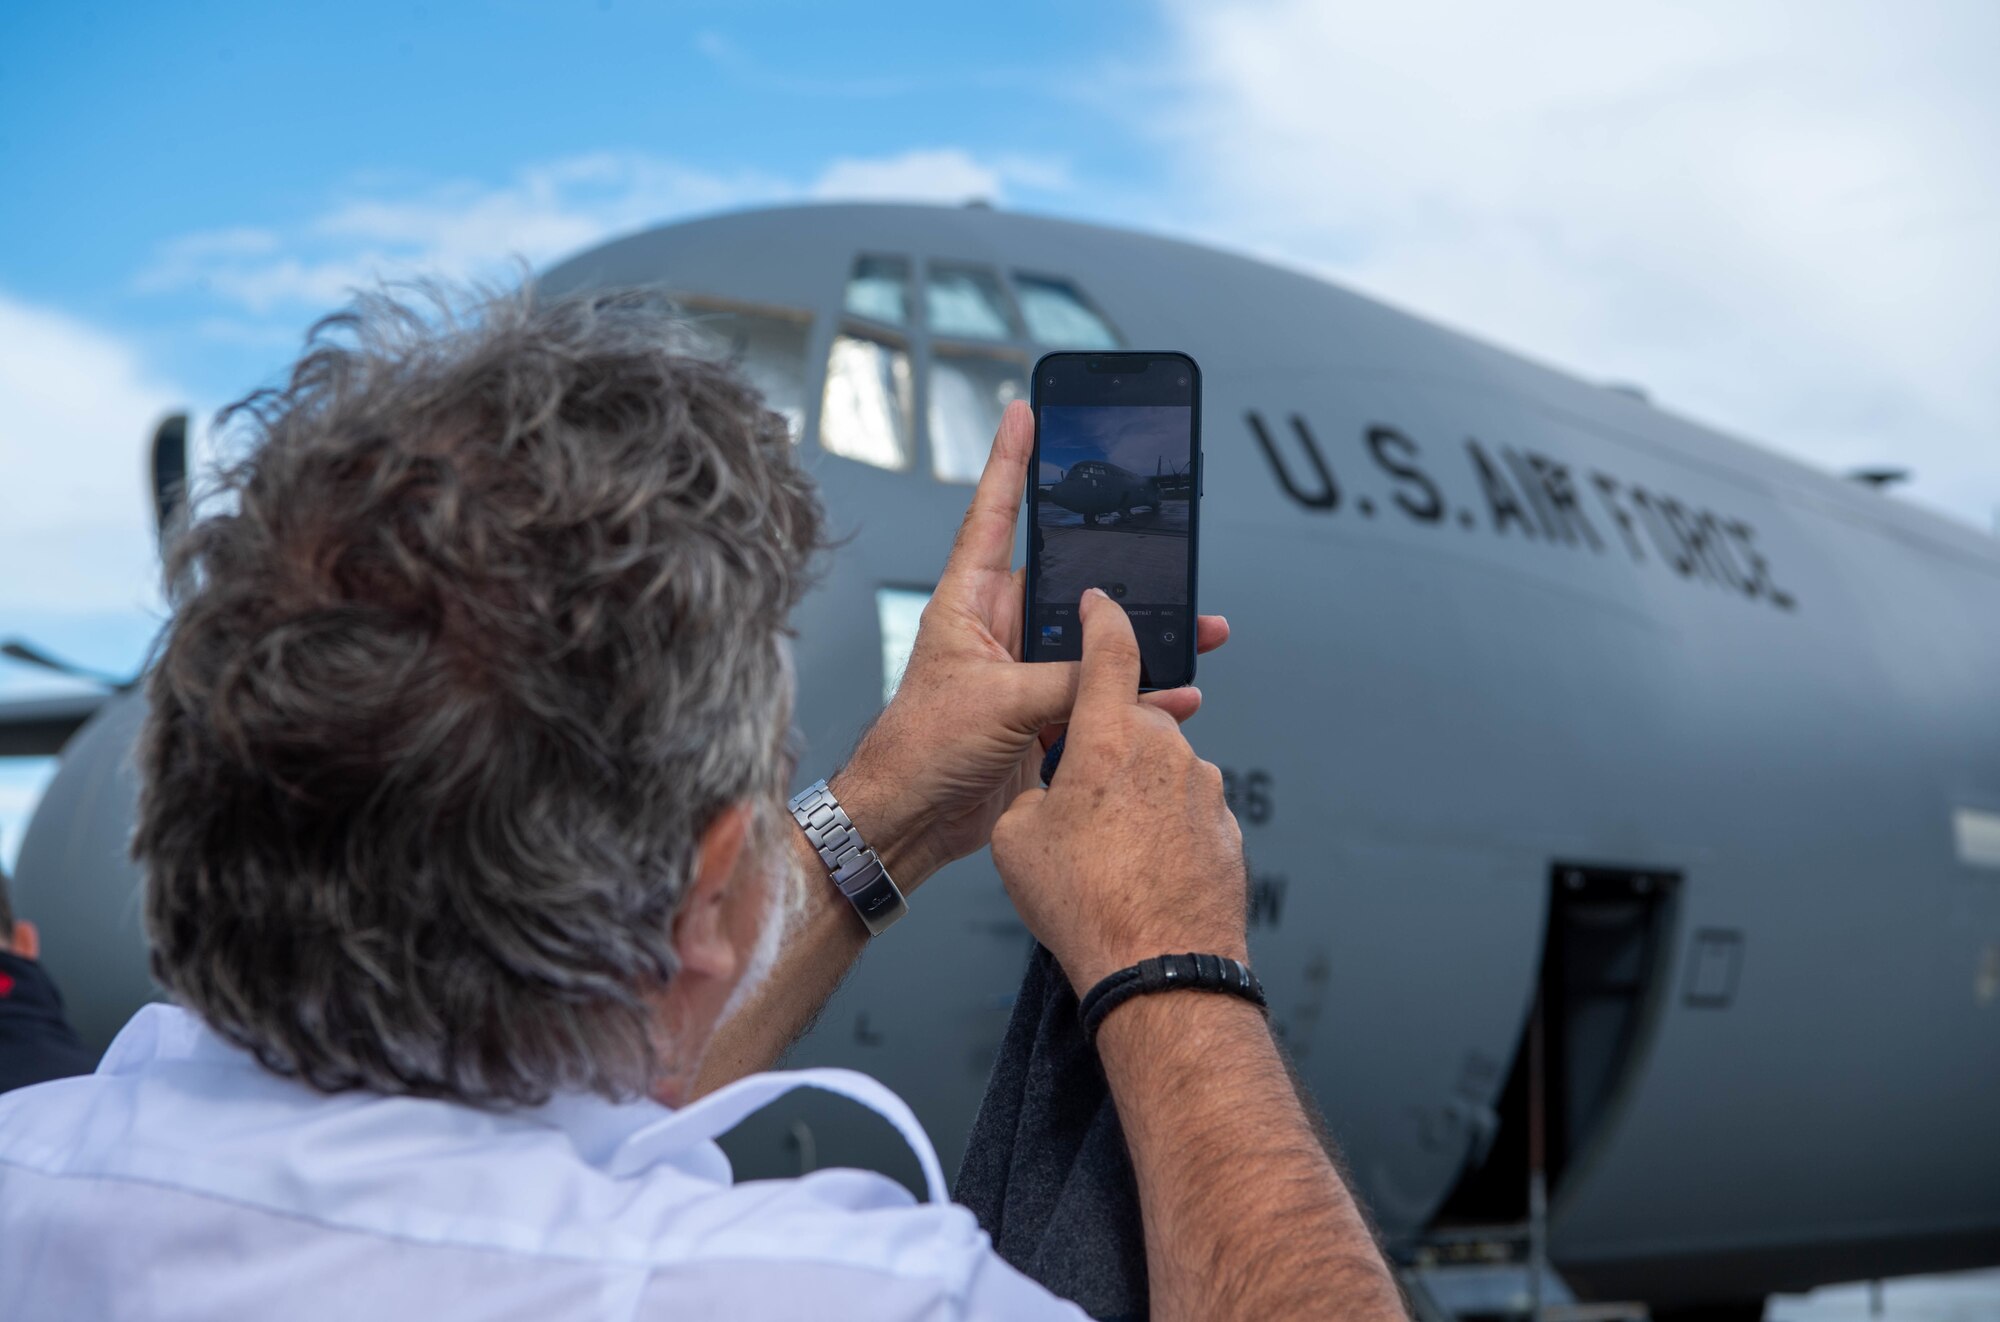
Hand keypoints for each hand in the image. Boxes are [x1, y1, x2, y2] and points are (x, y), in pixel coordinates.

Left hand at [833, 400, 1227, 887]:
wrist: (908, 823)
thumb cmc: (920, 751)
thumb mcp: (999, 703)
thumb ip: (1064, 678)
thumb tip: (1115, 666)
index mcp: (969, 603)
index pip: (992, 513)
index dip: (1009, 461)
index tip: (1024, 411)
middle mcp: (998, 628)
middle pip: (1071, 584)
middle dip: (1124, 572)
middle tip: (1174, 551)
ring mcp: (1023, 673)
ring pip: (1095, 644)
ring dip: (1145, 642)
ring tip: (1200, 631)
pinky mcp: (1042, 717)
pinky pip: (1100, 695)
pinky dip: (1138, 697)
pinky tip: (1176, 697)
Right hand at [989, 589, 1248, 995]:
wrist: (1159, 967)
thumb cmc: (1086, 904)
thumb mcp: (1017, 841)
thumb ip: (1034, 797)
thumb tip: (1051, 800)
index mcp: (1109, 739)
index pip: (1111, 651)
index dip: (1103, 619)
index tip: (1101, 605)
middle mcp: (1166, 753)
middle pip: (1133, 725)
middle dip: (1105, 752)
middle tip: (1077, 807)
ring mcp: (1205, 790)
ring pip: (1162, 774)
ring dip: (1135, 799)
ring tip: (1108, 858)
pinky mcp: (1228, 829)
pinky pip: (1187, 814)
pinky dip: (1165, 833)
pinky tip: (1141, 875)